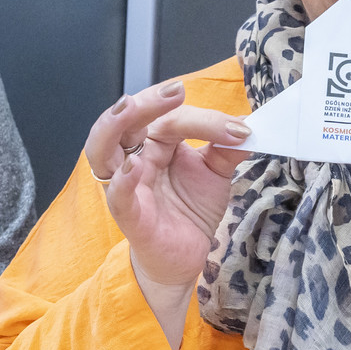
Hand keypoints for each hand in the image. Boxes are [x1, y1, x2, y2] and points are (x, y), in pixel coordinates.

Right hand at [86, 81, 251, 294]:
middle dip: (148, 101)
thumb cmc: (190, 211)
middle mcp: (134, 157)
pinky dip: (121, 179)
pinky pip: (116, 195)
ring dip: (112, 124)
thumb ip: (227, 148)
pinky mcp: (128, 216)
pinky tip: (132, 166)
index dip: (205, 119)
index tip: (239, 129)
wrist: (185, 258)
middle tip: (175, 92)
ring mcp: (126, 185)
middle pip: (128, 120)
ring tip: (130, 107)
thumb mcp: (214, 174)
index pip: (171, 118)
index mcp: (155, 142)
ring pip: (101, 148)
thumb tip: (249, 125)